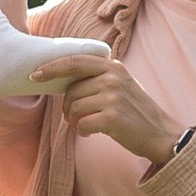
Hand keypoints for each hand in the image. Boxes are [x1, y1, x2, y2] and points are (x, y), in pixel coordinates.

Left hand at [55, 56, 183, 166]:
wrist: (161, 134)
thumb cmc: (135, 111)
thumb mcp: (121, 83)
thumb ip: (98, 76)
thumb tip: (61, 74)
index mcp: (113, 66)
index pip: (74, 62)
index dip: (52, 68)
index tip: (34, 75)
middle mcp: (113, 78)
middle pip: (71, 91)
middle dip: (68, 108)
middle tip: (77, 117)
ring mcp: (113, 97)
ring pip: (74, 109)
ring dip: (74, 121)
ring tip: (87, 125)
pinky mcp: (112, 117)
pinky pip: (81, 124)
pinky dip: (83, 132)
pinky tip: (92, 133)